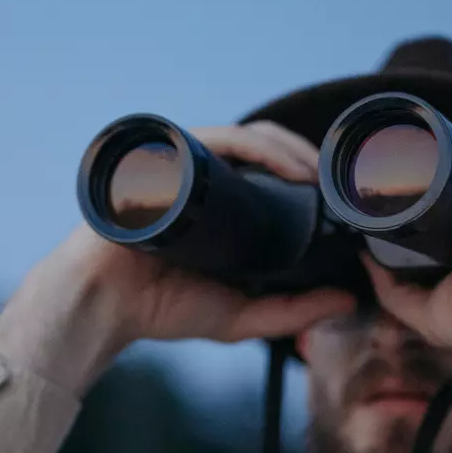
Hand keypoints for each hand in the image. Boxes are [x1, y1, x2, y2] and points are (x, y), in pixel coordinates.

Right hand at [42, 121, 355, 347]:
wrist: (103, 307)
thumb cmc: (160, 309)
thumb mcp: (241, 315)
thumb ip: (292, 312)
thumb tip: (348, 301)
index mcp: (221, 205)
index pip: (271, 172)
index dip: (310, 176)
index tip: (345, 198)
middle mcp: (203, 178)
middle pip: (264, 147)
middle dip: (307, 157)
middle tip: (340, 184)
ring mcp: (181, 165)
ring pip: (245, 137)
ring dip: (287, 149)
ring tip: (316, 176)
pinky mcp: (163, 160)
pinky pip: (215, 140)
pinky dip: (254, 148)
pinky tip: (283, 167)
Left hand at [362, 128, 451, 359]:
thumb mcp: (433, 305)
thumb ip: (397, 287)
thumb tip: (366, 260)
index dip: (447, 197)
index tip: (409, 204)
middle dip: (440, 176)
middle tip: (396, 189)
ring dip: (440, 157)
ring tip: (398, 170)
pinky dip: (448, 141)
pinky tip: (417, 153)